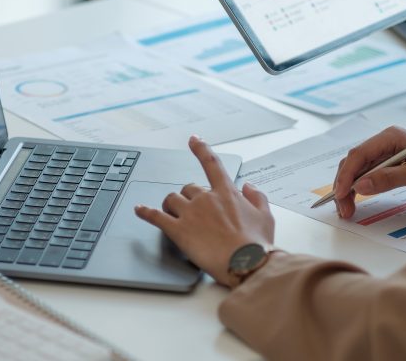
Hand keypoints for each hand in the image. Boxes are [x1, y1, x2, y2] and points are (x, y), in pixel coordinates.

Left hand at [134, 136, 274, 288]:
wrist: (246, 264)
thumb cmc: (257, 245)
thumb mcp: (266, 216)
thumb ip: (257, 197)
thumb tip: (248, 187)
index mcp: (227, 193)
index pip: (212, 164)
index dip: (201, 149)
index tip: (194, 140)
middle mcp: (206, 199)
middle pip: (189, 188)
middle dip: (189, 197)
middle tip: (193, 211)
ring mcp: (190, 214)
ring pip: (172, 199)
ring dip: (171, 205)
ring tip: (173, 214)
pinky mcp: (178, 230)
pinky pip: (156, 217)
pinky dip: (145, 212)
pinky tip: (139, 210)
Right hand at [333, 126, 405, 218]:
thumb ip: (388, 178)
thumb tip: (360, 185)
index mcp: (390, 137)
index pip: (359, 155)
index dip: (346, 174)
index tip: (341, 194)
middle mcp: (385, 144)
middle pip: (354, 163)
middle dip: (345, 185)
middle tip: (343, 208)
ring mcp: (387, 155)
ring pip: (359, 172)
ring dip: (350, 189)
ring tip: (347, 210)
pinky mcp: (392, 168)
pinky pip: (369, 177)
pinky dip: (360, 190)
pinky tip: (356, 202)